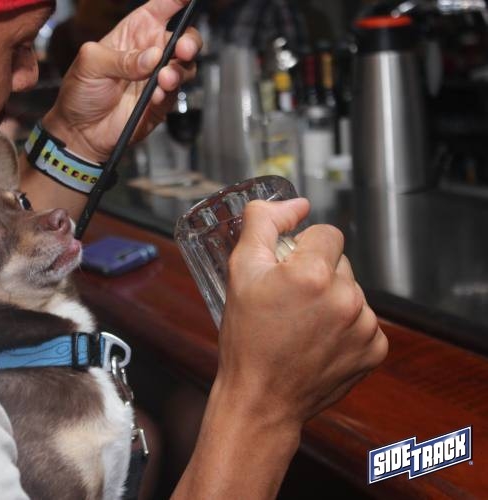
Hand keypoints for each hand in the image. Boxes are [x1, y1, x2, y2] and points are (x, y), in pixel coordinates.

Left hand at [43, 0, 201, 162]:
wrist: (79, 131)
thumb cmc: (81, 91)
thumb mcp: (90, 63)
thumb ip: (121, 58)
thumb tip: (152, 57)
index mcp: (135, 32)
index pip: (162, 7)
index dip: (177, 0)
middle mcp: (152, 52)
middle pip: (185, 37)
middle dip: (189, 41)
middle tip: (182, 48)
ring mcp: (158, 78)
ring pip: (186, 66)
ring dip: (179, 70)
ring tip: (164, 78)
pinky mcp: (161, 103)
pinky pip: (174, 94)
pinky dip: (167, 94)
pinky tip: (155, 95)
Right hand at [217, 199, 387, 430]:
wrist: (261, 398)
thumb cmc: (246, 339)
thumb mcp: (240, 272)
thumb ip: (263, 224)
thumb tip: (295, 204)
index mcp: (313, 274)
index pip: (326, 234)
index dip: (302, 249)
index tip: (285, 272)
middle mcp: (346, 298)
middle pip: (339, 262)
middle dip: (316, 274)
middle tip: (288, 301)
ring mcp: (364, 326)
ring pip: (351, 291)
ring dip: (331, 300)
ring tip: (302, 325)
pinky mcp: (374, 350)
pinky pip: (364, 321)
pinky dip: (345, 327)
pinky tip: (319, 341)